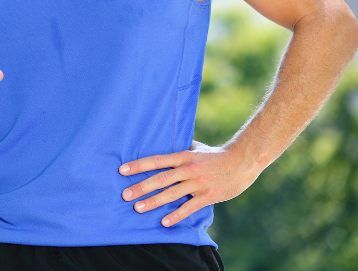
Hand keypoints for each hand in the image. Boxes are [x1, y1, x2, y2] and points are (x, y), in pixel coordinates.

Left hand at [118, 140, 259, 225]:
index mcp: (184, 156)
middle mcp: (189, 169)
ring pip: (172, 194)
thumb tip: (166, 143)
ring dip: (153, 201)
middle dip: (141, 186)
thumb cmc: (216, 155)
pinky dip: (176, 215)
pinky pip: (189, 207)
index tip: (123, 170)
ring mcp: (198, 183)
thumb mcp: (197, 148)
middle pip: (161, 178)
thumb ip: (182, 149)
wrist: (242, 161)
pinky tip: (164, 221)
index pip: (157, 160)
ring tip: (138, 208)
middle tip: (125, 194)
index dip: (139, 165)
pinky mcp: (208, 195)